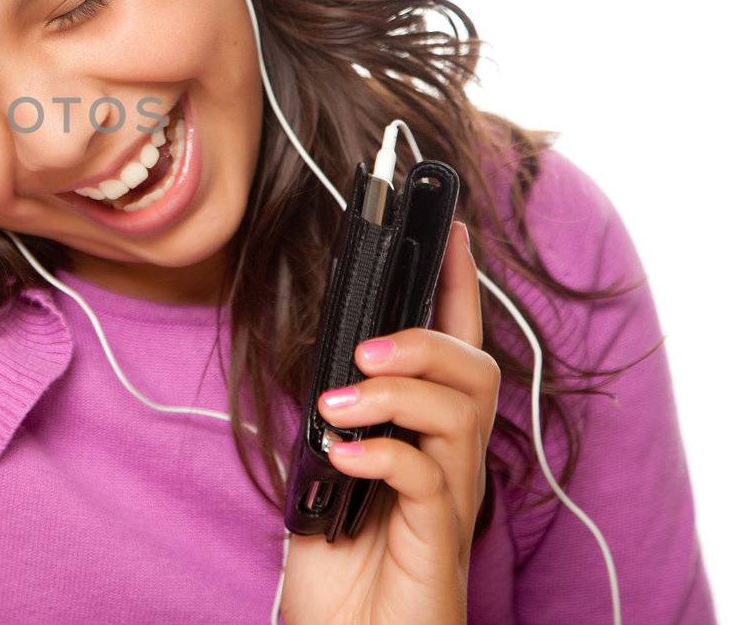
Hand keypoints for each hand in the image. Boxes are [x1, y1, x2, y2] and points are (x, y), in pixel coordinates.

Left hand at [279, 220, 500, 623]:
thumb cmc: (337, 568)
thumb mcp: (324, 474)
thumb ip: (332, 422)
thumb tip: (320, 369)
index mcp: (425, 437)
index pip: (454, 345)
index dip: (454, 284)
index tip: (442, 226)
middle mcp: (450, 462)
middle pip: (476, 371)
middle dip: (422, 341)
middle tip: (361, 351)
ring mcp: (450, 502)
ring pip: (460, 413)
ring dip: (395, 394)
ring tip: (337, 407)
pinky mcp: (439, 542)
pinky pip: (428, 479)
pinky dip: (383, 455)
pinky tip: (343, 458)